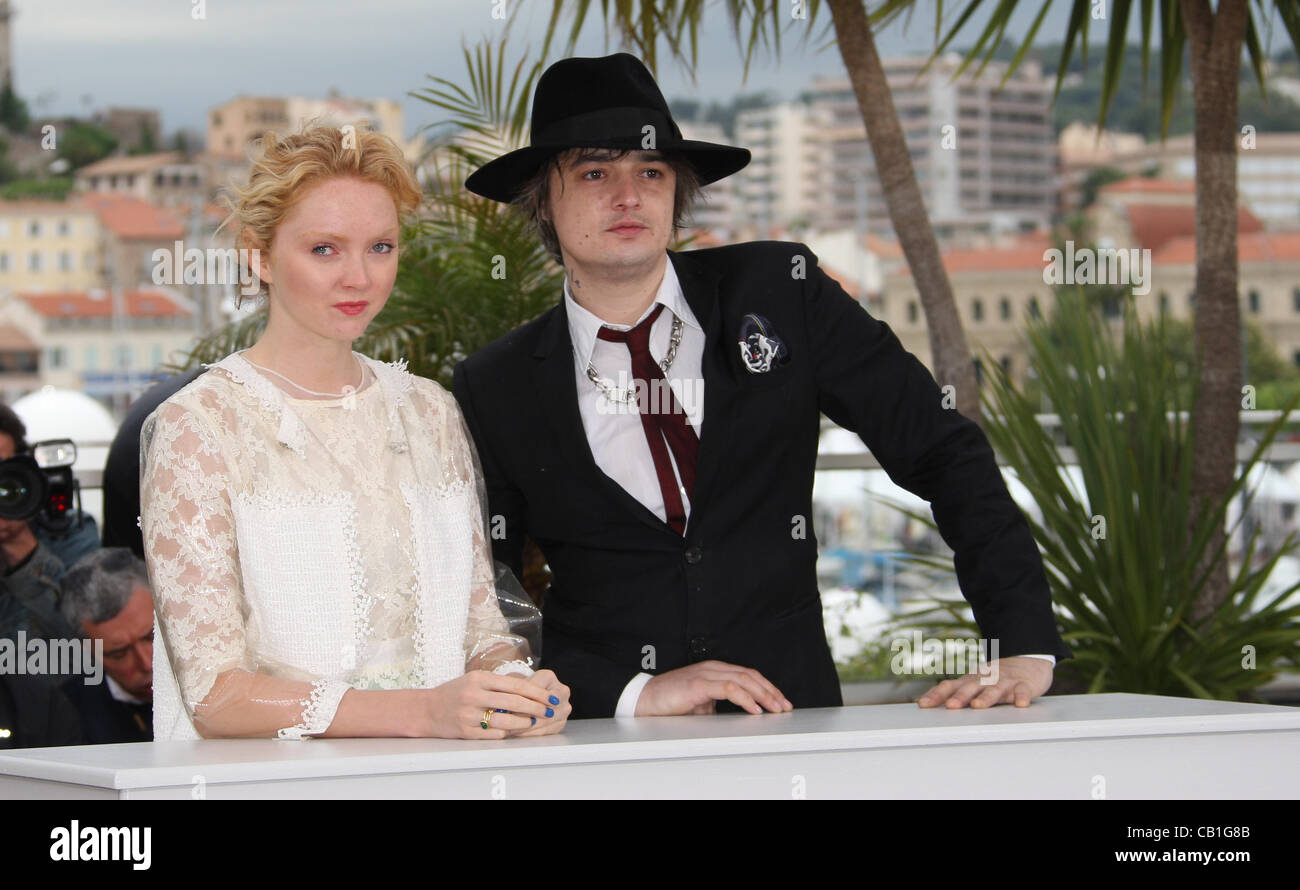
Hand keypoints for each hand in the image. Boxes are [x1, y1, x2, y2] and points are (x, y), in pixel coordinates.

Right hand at [424, 670, 560, 738]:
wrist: (427, 710)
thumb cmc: (455, 693)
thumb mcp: (474, 680)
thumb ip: (498, 683)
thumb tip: (530, 687)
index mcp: (479, 679)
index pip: (515, 685)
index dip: (536, 692)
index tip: (549, 697)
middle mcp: (474, 695)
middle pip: (513, 702)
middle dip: (536, 707)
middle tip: (549, 711)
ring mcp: (469, 715)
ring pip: (505, 721)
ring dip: (523, 722)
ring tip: (533, 722)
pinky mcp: (466, 731)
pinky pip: (493, 734)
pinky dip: (506, 733)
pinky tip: (514, 731)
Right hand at [635, 660, 792, 715]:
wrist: (645, 699)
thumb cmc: (670, 702)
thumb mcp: (700, 704)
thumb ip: (718, 705)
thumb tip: (737, 717)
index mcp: (714, 670)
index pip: (748, 675)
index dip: (767, 687)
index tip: (780, 701)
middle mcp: (713, 668)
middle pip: (751, 675)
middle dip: (771, 691)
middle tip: (785, 706)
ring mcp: (706, 674)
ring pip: (744, 680)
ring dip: (763, 695)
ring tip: (775, 709)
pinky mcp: (699, 684)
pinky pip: (729, 688)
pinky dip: (746, 699)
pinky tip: (755, 709)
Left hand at [916, 656, 1052, 708]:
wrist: (1025, 663)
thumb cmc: (993, 678)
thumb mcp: (972, 684)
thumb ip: (952, 693)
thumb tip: (922, 703)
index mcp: (970, 681)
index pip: (950, 686)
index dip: (936, 695)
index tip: (923, 704)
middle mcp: (985, 680)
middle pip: (970, 687)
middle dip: (960, 697)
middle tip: (950, 706)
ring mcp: (1004, 682)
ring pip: (994, 689)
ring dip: (986, 697)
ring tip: (978, 705)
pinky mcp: (1023, 685)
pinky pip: (1023, 691)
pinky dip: (1021, 696)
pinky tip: (1020, 703)